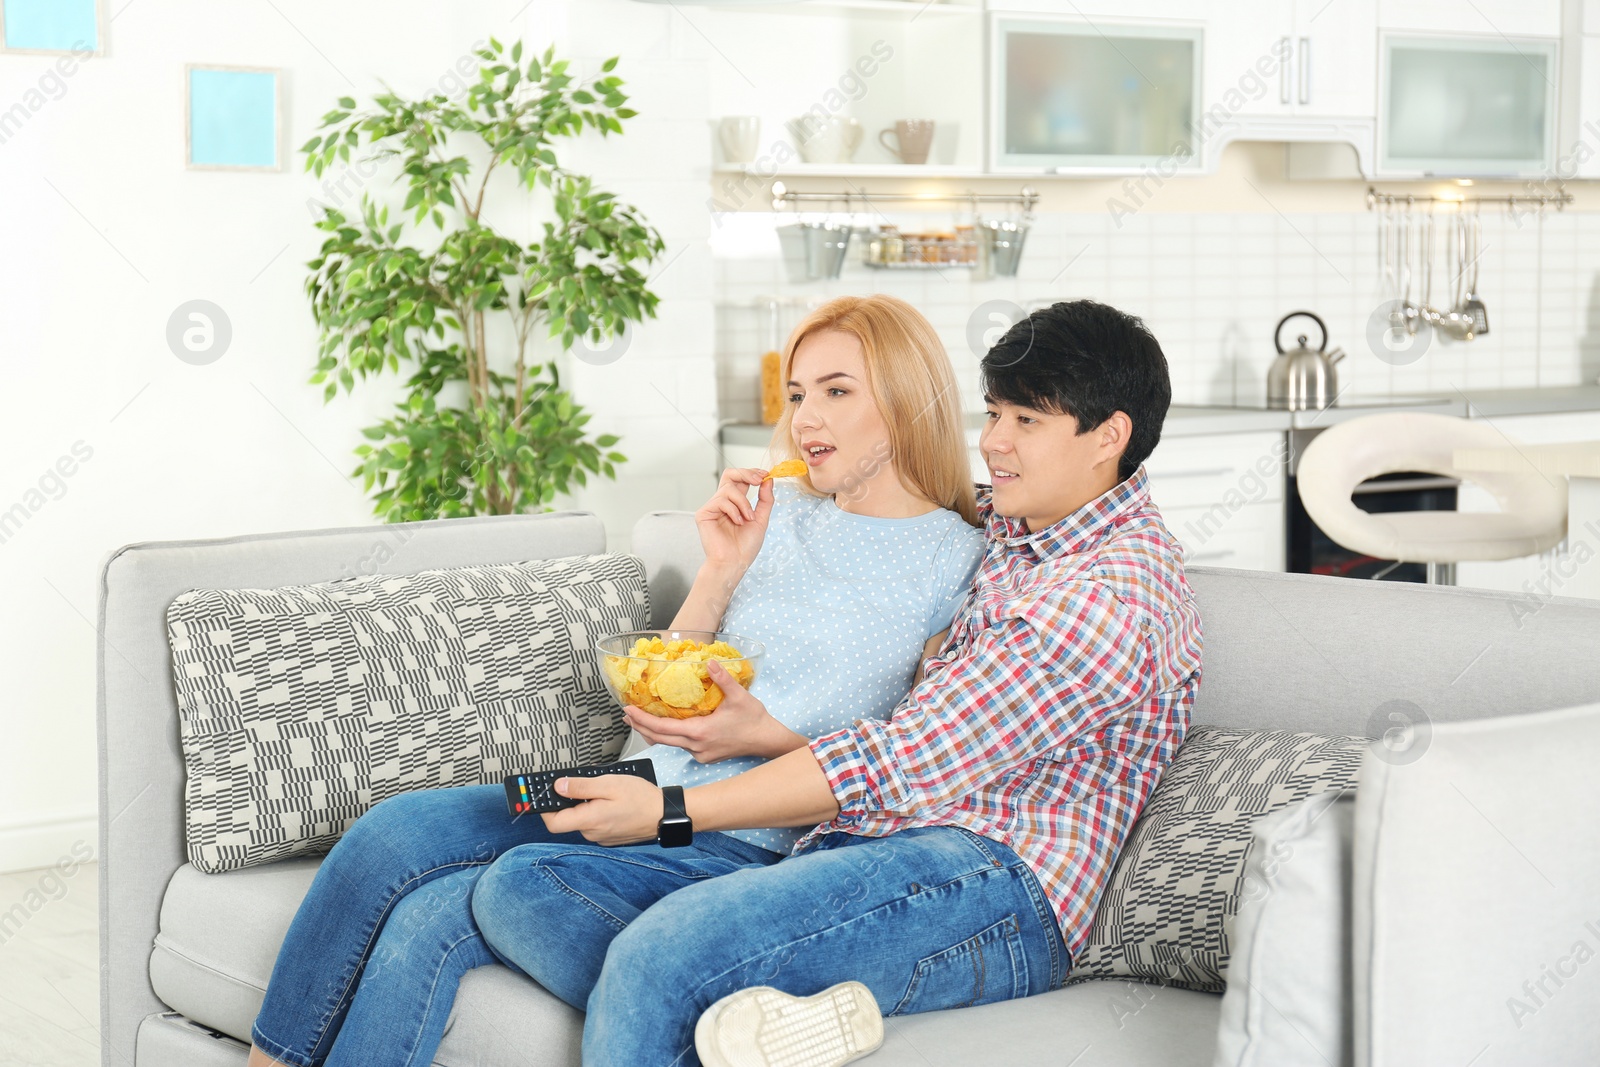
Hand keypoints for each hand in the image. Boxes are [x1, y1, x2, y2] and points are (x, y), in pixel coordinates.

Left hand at [540, 773, 665, 845]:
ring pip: (583, 820)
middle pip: (568, 819)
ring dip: (586, 805)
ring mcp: (602, 837)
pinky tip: (612, 801)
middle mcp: (593, 833)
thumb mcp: (609, 784)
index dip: (544, 808)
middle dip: (571, 801)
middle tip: (581, 783)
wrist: (665, 814)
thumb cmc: (641, 798)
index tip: (543, 794)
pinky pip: (595, 824)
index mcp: (590, 820)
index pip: (553, 822)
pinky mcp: (610, 837)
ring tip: (604, 790)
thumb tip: (558, 787)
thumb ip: (581, 787)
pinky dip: (597, 812)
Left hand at [624, 661, 804, 762]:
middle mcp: (695, 746)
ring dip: (653, 732)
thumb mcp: (739, 696)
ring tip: (639, 720)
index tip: (628, 711)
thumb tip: (709, 662)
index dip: (642, 720)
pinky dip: (668, 736)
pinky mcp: (704, 756)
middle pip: (659, 739)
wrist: (767, 741)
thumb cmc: (754, 720)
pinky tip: (665, 727)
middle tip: (626, 715)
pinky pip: (680, 746)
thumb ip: (722, 678)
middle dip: (640, 727)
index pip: (662, 728)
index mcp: (700, 732)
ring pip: (669, 744)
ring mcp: (699, 754)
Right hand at [696, 468, 775, 573]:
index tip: (765, 475)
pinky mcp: (704, 513)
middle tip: (759, 480)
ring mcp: (712, 507)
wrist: (735, 563)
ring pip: (729, 489)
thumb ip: (765, 500)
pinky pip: (721, 500)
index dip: (752, 473)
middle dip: (746, 473)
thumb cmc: (745, 546)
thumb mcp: (761, 519)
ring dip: (744, 503)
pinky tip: (737, 522)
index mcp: (735, 503)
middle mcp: (722, 502)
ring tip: (748, 518)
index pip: (740, 479)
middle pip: (730, 474)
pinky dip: (734, 510)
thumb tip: (768, 480)